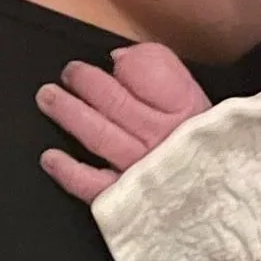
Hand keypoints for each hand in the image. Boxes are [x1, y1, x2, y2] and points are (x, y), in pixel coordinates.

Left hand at [36, 41, 211, 201]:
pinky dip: (69, 171)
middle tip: (68, 73)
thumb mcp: (188, 95)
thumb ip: (157, 69)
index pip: (150, 76)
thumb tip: (119, 61)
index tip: (112, 61)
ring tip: (47, 97)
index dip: (127, 66)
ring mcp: (140, 171)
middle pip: (115, 103)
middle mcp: (159, 138)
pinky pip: (93, 185)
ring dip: (68, 113)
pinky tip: (50, 157)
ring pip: (98, 136)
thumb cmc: (197, 141)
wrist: (213, 193)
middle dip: (84, 82)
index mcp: (181, 108)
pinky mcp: (125, 199)